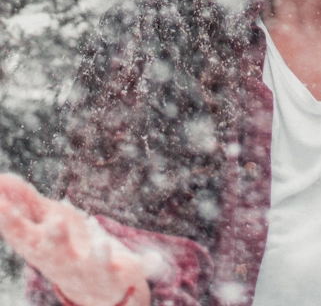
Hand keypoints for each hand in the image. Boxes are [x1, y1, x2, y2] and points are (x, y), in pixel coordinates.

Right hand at [0, 174, 150, 305]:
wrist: (97, 292)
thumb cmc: (64, 248)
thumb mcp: (42, 223)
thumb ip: (22, 202)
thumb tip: (0, 177)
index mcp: (41, 248)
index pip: (22, 234)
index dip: (10, 220)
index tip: (0, 204)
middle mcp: (64, 261)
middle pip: (56, 251)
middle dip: (56, 238)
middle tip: (55, 222)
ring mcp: (92, 270)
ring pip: (95, 264)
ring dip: (98, 254)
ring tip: (103, 244)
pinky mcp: (120, 272)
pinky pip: (134, 269)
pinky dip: (145, 264)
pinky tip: (156, 259)